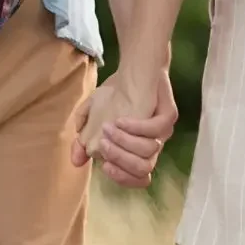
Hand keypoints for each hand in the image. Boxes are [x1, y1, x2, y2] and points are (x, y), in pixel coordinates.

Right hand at [70, 69, 177, 188]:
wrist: (135, 66)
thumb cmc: (116, 94)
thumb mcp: (93, 114)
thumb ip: (84, 138)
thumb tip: (76, 161)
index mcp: (138, 151)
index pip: (138, 178)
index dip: (122, 178)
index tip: (103, 166)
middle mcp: (153, 145)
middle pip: (143, 169)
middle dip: (120, 159)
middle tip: (103, 143)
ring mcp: (164, 132)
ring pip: (149, 152)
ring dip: (124, 142)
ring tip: (108, 127)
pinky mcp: (169, 115)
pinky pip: (155, 130)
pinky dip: (135, 128)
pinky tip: (120, 119)